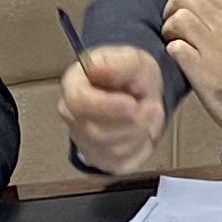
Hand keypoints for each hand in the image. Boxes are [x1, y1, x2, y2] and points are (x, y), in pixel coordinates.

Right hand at [58, 42, 169, 173]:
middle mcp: (73, 116)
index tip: (131, 103)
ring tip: (147, 114)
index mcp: (73, 86)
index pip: (78, 101)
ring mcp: (84, 140)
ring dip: (139, 132)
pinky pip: (121, 161)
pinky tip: (142, 130)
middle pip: (95, 131)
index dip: (106, 105)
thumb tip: (95, 69)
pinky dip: (140, 147)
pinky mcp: (101, 159)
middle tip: (148, 106)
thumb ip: (117, 64)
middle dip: (130, 121)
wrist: (139, 94)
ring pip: (111, 149)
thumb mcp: (132, 60)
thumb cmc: (130, 76)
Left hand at [162, 0, 221, 153]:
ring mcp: (214, 46)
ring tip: (176, 44)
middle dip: (172, 10)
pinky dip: (172, 52)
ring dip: (169, 32)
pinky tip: (181, 60)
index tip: (184, 11)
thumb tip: (204, 7)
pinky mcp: (201, 69)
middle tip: (175, 28)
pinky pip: (174, 47)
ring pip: (177, 18)